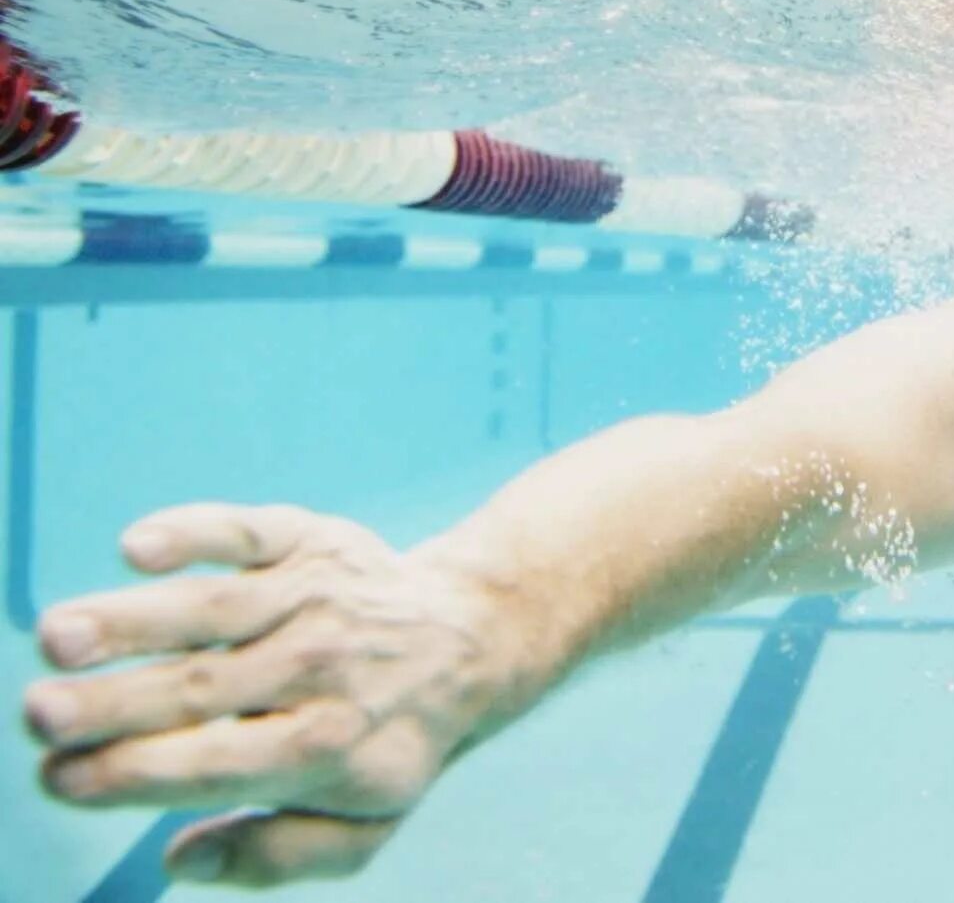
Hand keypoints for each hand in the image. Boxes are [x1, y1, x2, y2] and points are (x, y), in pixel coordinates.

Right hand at [22, 503, 520, 886]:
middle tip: (38, 712)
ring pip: (214, 609)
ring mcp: (316, 597)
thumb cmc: (387, 742)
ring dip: (132, 619)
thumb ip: (275, 857)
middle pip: (205, 688)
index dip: (136, 774)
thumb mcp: (362, 826)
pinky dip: (196, 531)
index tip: (59, 778)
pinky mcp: (313, 540)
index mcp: (326, 748)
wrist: (471, 639)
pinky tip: (136, 545)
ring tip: (59, 635)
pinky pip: (250, 531)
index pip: (218, 765)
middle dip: (116, 702)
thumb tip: (181, 861)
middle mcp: (320, 668)